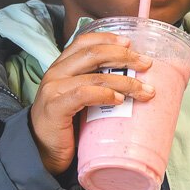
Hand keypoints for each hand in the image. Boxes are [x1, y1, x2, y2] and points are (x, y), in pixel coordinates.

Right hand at [27, 31, 154, 174]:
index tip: (131, 43)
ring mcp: (53, 90)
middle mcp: (55, 73)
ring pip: (94, 76)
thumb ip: (97, 84)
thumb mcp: (82, 98)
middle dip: (124, 56)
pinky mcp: (55, 108)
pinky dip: (105, 95)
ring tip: (145, 90)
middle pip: (93, 54)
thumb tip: (136, 78)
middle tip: (146, 64)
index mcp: (62, 67)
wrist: (43, 151)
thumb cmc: (68, 124)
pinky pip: (84, 94)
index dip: (107, 39)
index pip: (84, 42)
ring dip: (125, 81)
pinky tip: (120, 100)